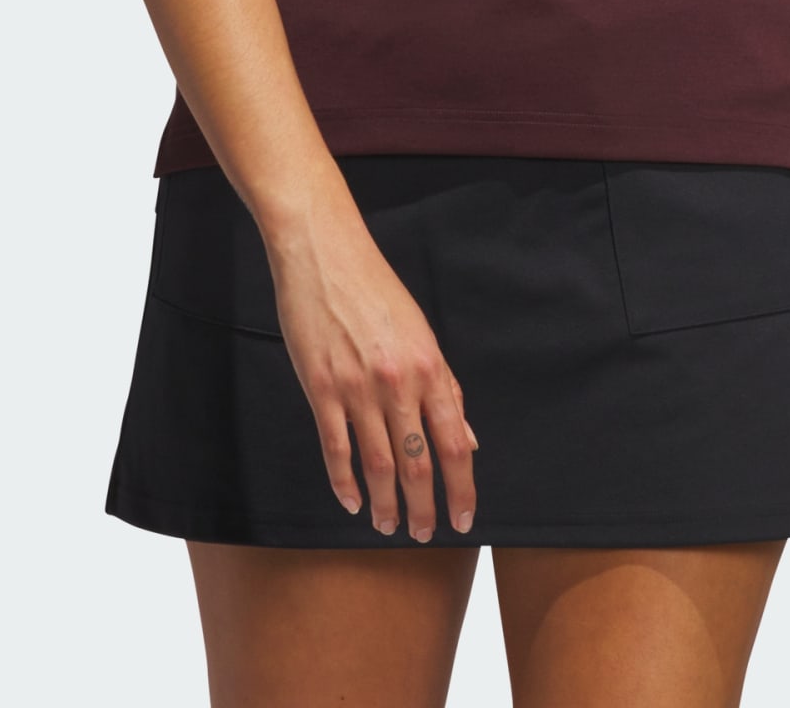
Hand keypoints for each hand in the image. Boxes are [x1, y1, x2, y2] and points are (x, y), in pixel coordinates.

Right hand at [267, 209, 478, 541]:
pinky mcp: (321, 388)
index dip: (462, 487)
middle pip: (418, 462)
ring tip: (388, 526)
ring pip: (379, 463)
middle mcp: (398, 382)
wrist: (325, 254)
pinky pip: (336, 448)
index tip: (465, 518)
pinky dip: (344, 482)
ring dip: (386, 504)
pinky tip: (352, 502)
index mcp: (430, 367)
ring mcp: (357, 387)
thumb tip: (468, 439)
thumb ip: (446, 388)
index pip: (455, 442)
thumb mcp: (422, 333)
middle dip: (424, 507)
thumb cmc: (376, 290)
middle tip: (426, 535)